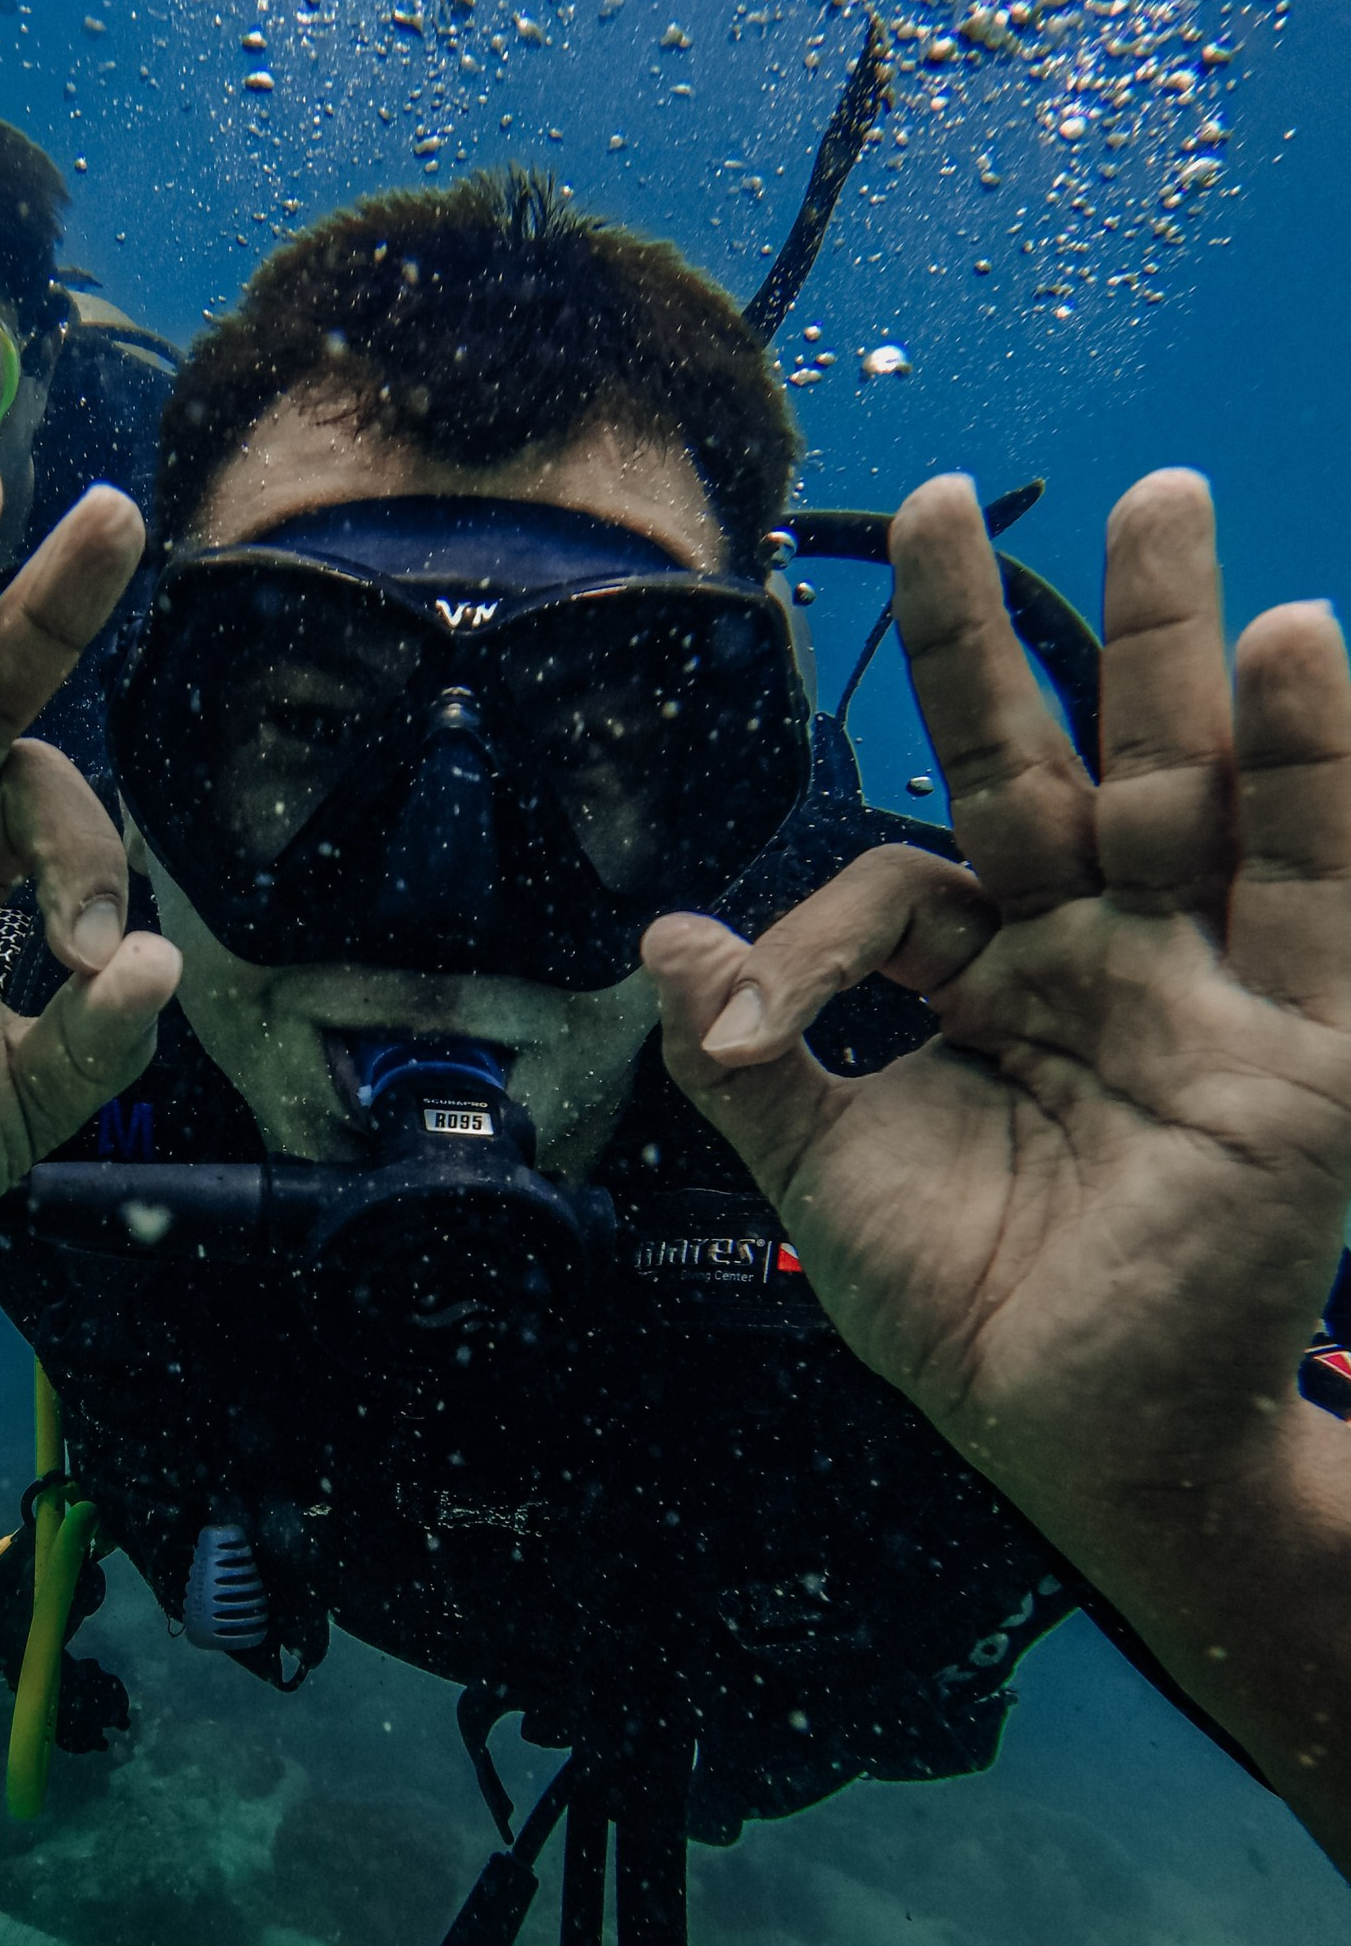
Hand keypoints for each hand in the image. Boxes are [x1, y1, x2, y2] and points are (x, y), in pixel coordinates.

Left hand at [644, 471, 1350, 1541]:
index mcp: (992, 980)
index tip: (758, 1009)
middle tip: (953, 499)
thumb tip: (660, 938)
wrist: (1084, 1446)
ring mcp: (1208, 990)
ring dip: (1185, 649)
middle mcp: (1103, 959)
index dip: (823, 923)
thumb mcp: (827, 1176)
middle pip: (1060, 761)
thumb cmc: (972, 1313)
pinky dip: (1319, 777)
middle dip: (1015, 634)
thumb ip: (750, 1059)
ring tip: (1169, 500)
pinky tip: (1307, 650)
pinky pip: (1319, 892)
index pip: (910, 878)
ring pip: (1198, 788)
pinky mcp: (1299, 1050)